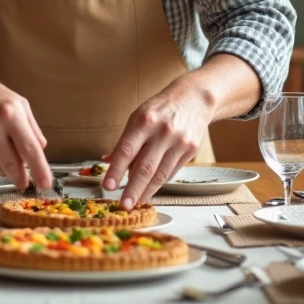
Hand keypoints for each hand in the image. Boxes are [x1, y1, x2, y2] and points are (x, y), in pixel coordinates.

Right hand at [0, 71, 51, 192]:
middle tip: (24, 185)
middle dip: (20, 178)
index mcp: (12, 114)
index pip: (30, 149)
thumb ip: (31, 127)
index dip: (40, 169)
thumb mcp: (18, 103)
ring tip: (2, 150)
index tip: (46, 184)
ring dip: (4, 165)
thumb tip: (40, 149)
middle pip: (12, 163)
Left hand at [103, 84, 211, 208]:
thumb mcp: (138, 116)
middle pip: (145, 167)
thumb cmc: (161, 108)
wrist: (195, 98)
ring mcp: (179, 142)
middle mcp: (163, 132)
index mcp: (145, 121)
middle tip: (123, 205)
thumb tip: (107, 160)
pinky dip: (159, 183)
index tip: (108, 186)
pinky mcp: (191, 150)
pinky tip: (150, 190)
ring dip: (146, 191)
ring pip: (160, 174)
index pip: (127, 149)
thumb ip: (124, 140)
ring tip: (136, 202)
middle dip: (132, 189)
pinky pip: (171, 172)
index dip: (116, 170)